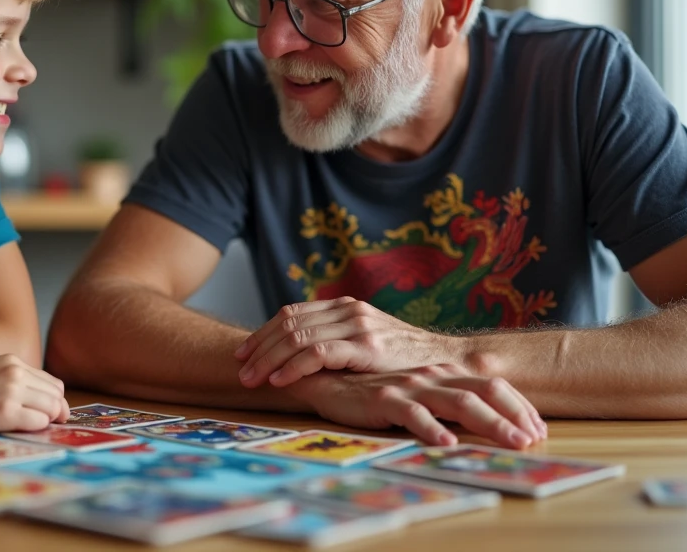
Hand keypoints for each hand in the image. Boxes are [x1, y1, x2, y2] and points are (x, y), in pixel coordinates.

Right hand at [0, 354, 70, 432]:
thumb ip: (13, 379)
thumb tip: (38, 398)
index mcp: (13, 362)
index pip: (51, 383)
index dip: (55, 400)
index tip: (52, 412)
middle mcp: (16, 373)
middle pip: (56, 395)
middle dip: (56, 411)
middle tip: (49, 424)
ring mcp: (11, 392)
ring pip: (51, 408)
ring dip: (46, 420)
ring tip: (30, 426)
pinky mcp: (5, 412)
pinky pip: (38, 422)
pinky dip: (36, 428)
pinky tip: (21, 429)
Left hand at [236, 297, 458, 386]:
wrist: (447, 362)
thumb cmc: (403, 359)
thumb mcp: (366, 341)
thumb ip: (336, 340)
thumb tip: (298, 355)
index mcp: (343, 306)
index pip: (291, 314)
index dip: (263, 332)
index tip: (243, 352)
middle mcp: (347, 310)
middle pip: (288, 323)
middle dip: (259, 346)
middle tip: (238, 366)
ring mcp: (356, 326)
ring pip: (297, 337)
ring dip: (268, 359)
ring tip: (250, 378)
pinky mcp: (365, 346)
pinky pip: (318, 354)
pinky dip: (293, 366)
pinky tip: (279, 380)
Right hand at [291, 365, 545, 448]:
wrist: (325, 379)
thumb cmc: (373, 390)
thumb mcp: (415, 394)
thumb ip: (444, 402)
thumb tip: (482, 424)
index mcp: (442, 374)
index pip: (491, 386)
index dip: (519, 406)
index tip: (540, 429)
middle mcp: (431, 376)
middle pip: (484, 391)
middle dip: (515, 415)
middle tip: (537, 439)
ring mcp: (409, 386)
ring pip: (458, 402)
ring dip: (490, 423)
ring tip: (513, 442)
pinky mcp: (383, 399)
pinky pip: (413, 414)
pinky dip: (433, 429)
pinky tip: (448, 444)